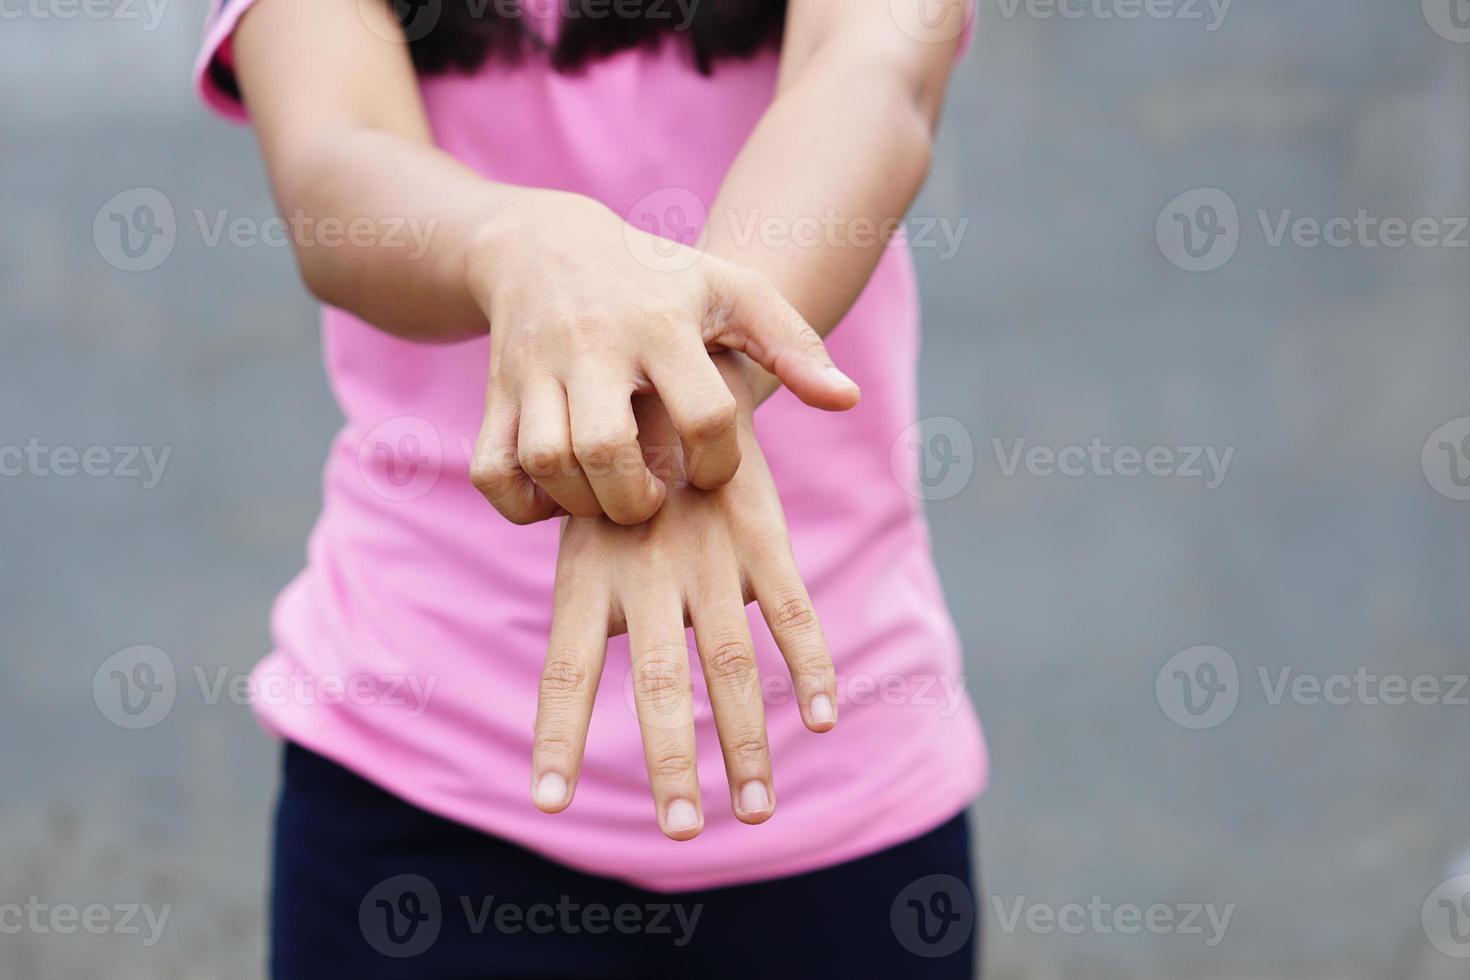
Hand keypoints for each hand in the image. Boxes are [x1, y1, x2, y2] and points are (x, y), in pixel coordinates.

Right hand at [467, 190, 858, 526]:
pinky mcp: (493, 395)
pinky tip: (558, 498)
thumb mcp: (732, 293)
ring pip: (545, 461)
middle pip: (605, 447)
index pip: (702, 413)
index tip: (714, 469)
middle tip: (655, 501)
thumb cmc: (659, 280)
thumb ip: (793, 345)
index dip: (718, 463)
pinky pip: (491, 471)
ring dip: (582, 504)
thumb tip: (847, 400)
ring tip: (612, 500)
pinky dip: (520, 504)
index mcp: (662, 323)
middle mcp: (592, 344)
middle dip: (636, 498)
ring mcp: (533, 370)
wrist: (543, 245)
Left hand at [528, 356, 837, 838]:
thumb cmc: (619, 479)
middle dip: (671, 763)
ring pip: (733, 664)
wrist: (670, 378)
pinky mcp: (762, 536)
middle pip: (661, 683)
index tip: (545, 803)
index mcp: (588, 577)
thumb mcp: (585, 535)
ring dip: (747, 742)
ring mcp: (708, 555)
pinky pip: (792, 612)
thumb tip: (574, 713)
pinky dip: (811, 667)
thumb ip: (593, 617)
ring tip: (754, 813)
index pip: (567, 672)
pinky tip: (823, 720)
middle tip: (681, 833)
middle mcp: (645, 572)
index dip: (557, 738)